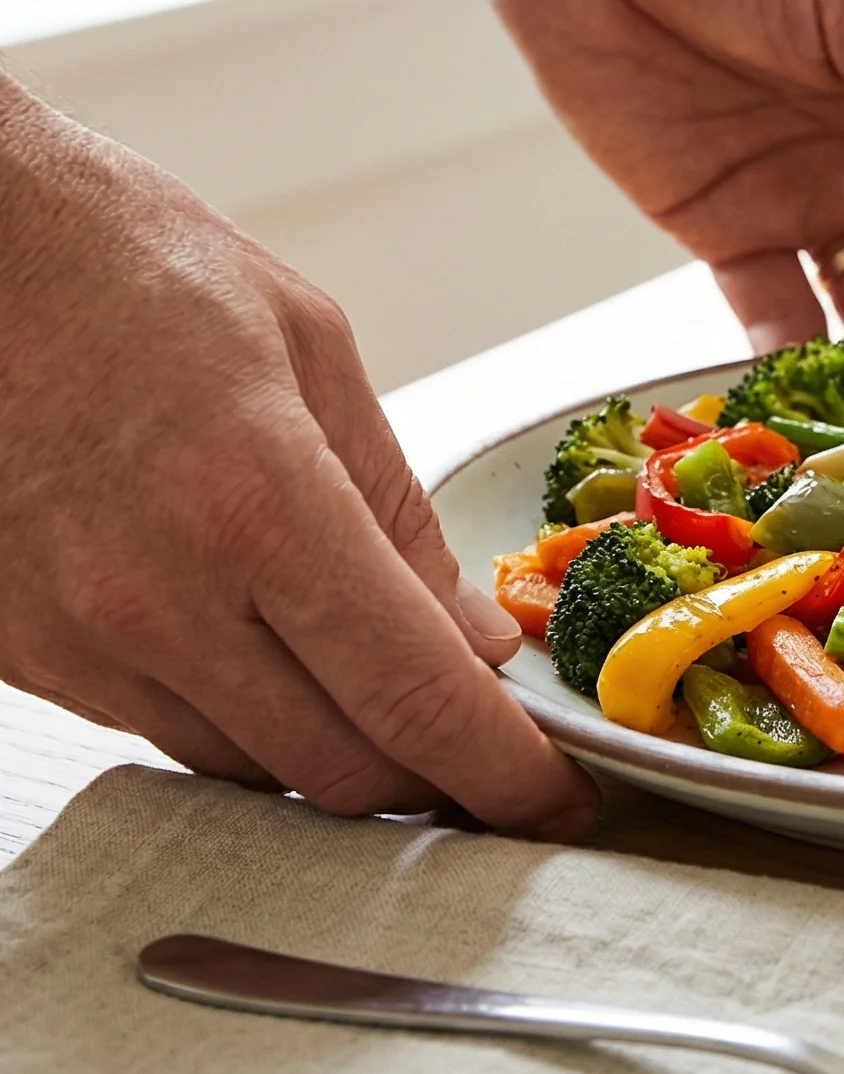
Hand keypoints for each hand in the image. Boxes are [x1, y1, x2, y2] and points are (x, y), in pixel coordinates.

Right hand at [0, 88, 598, 835]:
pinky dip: (245, 723)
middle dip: (435, 778)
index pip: (413, 697)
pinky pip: (167, 734)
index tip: (558, 805)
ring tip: (378, 684)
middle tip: (487, 748)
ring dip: (338, 750)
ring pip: (253, 770)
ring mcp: (76, 640)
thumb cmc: (129, 268)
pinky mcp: (23, 656)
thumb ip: (396, 511)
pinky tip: (270, 656)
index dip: (503, 775)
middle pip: (342, 768)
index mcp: (257, 503)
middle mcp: (157, 596)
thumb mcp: (312, 353)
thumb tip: (472, 636)